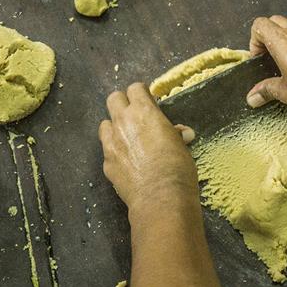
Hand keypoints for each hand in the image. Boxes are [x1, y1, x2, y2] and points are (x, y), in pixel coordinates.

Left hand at [99, 83, 198, 219]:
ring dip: (114, 127)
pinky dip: (114, 151)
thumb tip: (182, 134)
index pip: (135, 88)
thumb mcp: (181, 146)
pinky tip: (126, 161)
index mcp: (145, 111)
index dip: (142, 94)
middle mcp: (124, 121)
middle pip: (113, 99)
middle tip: (134, 115)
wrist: (160, 197)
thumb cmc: (177, 168)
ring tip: (127, 138)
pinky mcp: (106, 161)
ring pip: (104, 123)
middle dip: (122, 103)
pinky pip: (106, 148)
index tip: (148, 101)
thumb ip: (174, 135)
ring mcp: (111, 142)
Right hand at [247, 15, 286, 114]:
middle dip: (266, 37)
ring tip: (284, 63)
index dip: (254, 41)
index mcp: (282, 41)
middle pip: (273, 21)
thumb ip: (266, 91)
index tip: (258, 59)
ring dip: (282, 40)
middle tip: (268, 58)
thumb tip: (252, 97)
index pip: (259, 25)